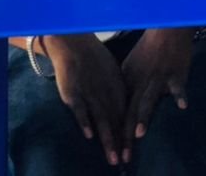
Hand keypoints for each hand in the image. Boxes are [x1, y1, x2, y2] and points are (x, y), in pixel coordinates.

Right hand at [41, 33, 128, 166]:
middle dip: (121, 143)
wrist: (76, 44)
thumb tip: (128, 108)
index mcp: (118, 91)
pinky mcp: (74, 94)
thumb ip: (118, 93)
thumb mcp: (113, 76)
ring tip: (113, 157)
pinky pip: (81, 109)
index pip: (126, 117)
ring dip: (108, 139)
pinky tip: (90, 136)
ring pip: (102, 120)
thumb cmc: (95, 61)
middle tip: (125, 162)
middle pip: (116, 123)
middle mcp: (107, 95)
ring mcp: (92, 95)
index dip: (129, 135)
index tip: (131, 154)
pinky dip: (85, 121)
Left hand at [120, 27, 194, 161]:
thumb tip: (119, 108)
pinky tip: (182, 107)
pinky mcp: (176, 74)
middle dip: (126, 136)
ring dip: (144, 117)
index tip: (113, 153)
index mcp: (128, 83)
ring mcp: (158, 80)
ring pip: (148, 101)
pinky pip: (178, 86)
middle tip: (124, 157)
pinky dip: (179, 96)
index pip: (120, 113)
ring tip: (139, 134)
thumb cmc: (149, 49)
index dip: (116, 133)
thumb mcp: (131, 67)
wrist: (166, 29)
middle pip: (131, 113)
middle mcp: (140, 84)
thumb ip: (127, 88)